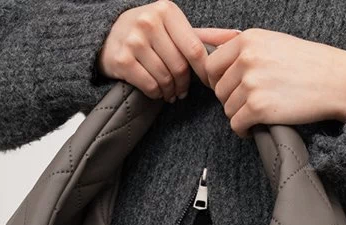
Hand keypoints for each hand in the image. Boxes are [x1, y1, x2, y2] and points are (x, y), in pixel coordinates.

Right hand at [96, 0, 237, 101]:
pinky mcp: (122, 60)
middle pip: (179, 66)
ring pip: (165, 77)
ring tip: (170, 93)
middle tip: (182, 92)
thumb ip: (203, 36)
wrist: (108, 36)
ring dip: (170, 91)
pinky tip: (156, 91)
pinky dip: (156, 93)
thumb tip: (237, 37)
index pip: (194, 48)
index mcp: (167, 11)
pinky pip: (149, 85)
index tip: (205, 82)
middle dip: (183, 84)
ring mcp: (134, 40)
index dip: (203, 71)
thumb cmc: (149, 33)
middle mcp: (149, 22)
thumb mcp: (174, 28)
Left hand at [202, 28, 345, 136]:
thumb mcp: (271, 41)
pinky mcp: (258, 107)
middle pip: (218, 89)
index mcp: (247, 39)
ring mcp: (251, 83)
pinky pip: (236, 125)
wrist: (336, 80)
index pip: (211, 65)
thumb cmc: (306, 62)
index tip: (232, 87)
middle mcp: (247, 59)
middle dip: (231, 98)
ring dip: (240, 114)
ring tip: (258, 111)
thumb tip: (203, 40)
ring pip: (227, 108)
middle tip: (251, 100)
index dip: (219, 80)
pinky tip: (256, 126)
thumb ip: (238, 44)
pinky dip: (244, 130)